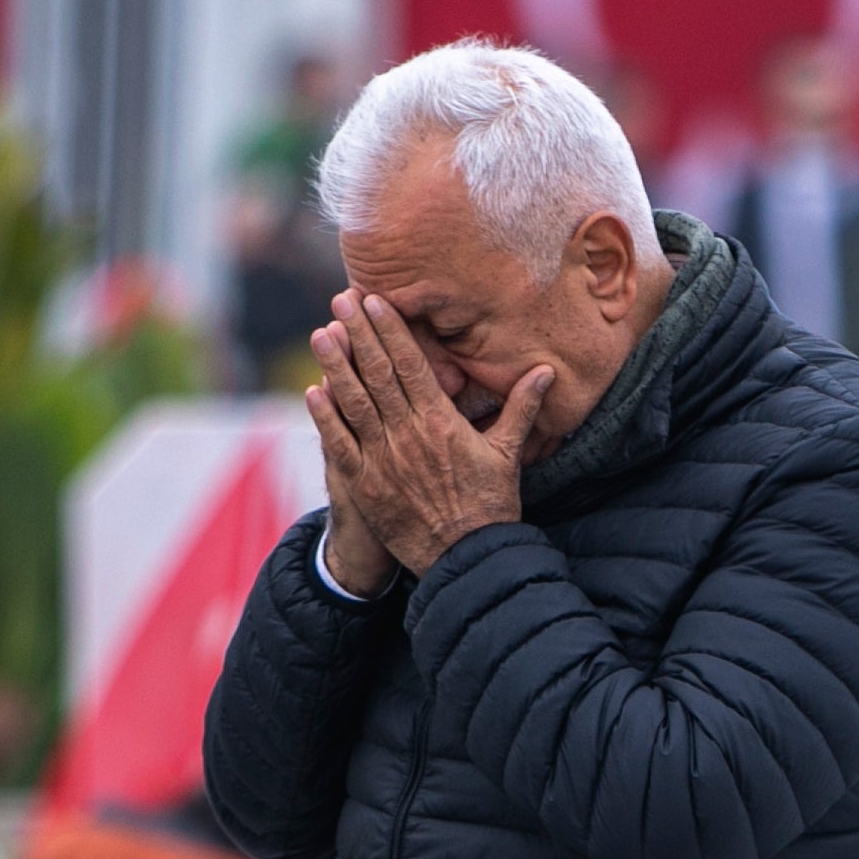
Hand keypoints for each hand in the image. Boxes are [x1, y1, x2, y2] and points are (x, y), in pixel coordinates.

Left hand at [307, 294, 553, 589]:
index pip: (411, 366)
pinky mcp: (367, 486)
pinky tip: (313, 391)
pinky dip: (326, 418)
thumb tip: (544, 371)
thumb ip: (520, 408)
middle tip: (341, 300)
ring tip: (321, 333)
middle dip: (359, 334)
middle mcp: (409, 436)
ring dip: (336, 366)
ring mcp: (384, 460)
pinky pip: (341, 445)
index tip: (376, 301)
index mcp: (442, 423)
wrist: (467, 558)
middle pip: (379, 375)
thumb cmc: (490, 505)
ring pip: (354, 403)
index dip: (391, 331)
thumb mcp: (508, 454)